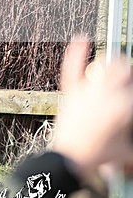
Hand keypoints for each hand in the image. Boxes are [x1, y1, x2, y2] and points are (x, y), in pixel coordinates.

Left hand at [51, 38, 132, 179]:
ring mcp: (87, 91)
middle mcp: (108, 94)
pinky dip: (76, 51)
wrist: (71, 159)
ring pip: (105, 65)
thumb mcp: (128, 150)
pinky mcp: (70, 91)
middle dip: (128, 71)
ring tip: (117, 64)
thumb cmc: (100, 155)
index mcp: (125, 106)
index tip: (128, 93)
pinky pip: (72, 67)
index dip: (131, 88)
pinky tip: (81, 38)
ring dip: (113, 62)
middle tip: (127, 78)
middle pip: (124, 70)